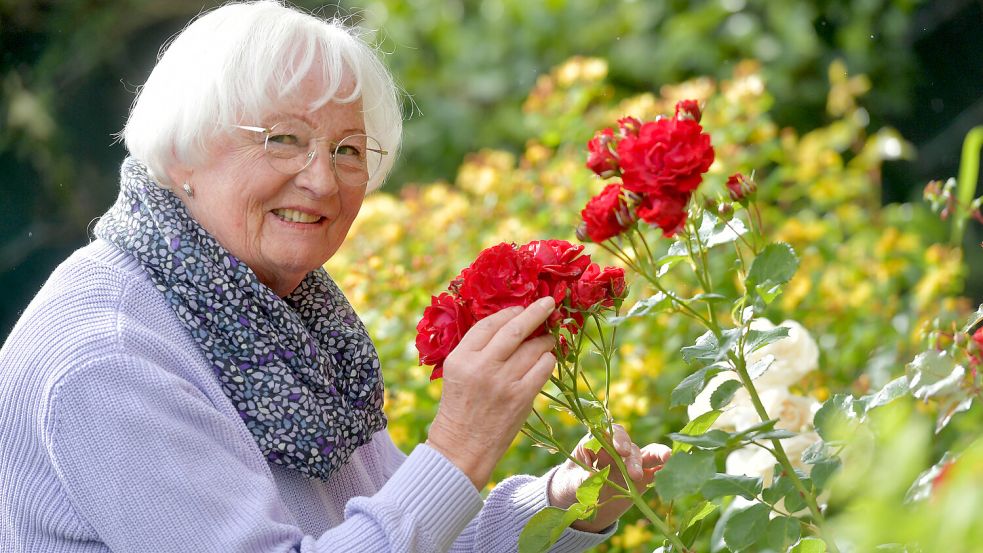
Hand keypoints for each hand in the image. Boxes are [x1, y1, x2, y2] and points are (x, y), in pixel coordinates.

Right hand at [427, 297, 557, 489]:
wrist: (462, 448)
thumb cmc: (459, 408)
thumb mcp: (456, 373)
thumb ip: (476, 350)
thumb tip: (508, 324)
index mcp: (461, 358)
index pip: (489, 324)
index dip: (509, 312)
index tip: (521, 308)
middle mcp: (482, 367)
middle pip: (515, 329)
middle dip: (536, 312)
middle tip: (548, 303)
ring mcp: (504, 382)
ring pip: (534, 348)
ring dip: (545, 340)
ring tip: (548, 339)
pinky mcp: (522, 398)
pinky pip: (543, 368)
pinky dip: (548, 360)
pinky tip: (545, 360)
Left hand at [548, 425, 670, 532]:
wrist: (578, 500)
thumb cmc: (571, 485)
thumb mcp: (572, 483)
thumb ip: (582, 479)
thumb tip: (592, 476)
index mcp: (596, 443)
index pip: (608, 434)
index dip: (617, 439)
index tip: (621, 450)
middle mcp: (615, 449)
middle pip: (628, 446)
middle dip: (633, 458)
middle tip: (634, 475)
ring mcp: (629, 462)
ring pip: (644, 454)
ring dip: (655, 455)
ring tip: (666, 459)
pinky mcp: (641, 476)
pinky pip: (655, 469)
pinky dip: (664, 467)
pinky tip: (673, 467)